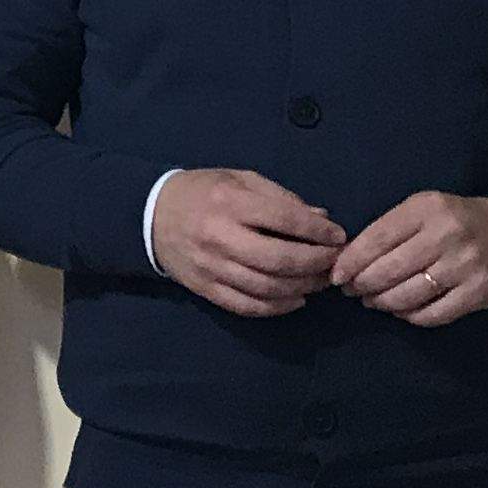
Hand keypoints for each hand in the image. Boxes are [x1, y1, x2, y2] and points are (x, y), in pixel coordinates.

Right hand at [149, 170, 346, 318]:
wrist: (150, 216)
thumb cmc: (203, 192)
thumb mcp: (240, 180)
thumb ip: (281, 197)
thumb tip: (321, 218)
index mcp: (231, 203)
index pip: (284, 220)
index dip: (318, 231)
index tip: (338, 236)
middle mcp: (221, 237)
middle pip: (279, 259)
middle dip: (315, 263)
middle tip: (335, 262)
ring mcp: (212, 267)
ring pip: (266, 287)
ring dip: (302, 288)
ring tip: (320, 282)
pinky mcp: (205, 289)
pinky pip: (246, 306)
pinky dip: (276, 308)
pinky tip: (296, 300)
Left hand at [332, 192, 487, 325]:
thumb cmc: (456, 219)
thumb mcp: (424, 209)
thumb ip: (390, 230)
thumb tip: (349, 260)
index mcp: (426, 209)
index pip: (377, 239)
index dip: (351, 261)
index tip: (336, 275)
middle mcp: (446, 236)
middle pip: (389, 270)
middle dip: (362, 284)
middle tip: (352, 291)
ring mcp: (464, 266)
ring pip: (408, 295)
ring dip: (382, 302)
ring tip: (373, 301)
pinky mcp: (478, 293)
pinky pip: (433, 314)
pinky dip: (411, 316)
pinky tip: (402, 311)